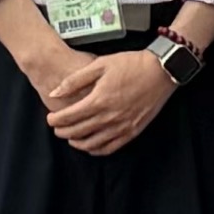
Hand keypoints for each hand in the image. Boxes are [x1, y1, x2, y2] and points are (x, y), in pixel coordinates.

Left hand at [52, 43, 172, 158]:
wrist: (163, 69)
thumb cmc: (132, 64)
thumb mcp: (100, 64)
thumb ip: (74, 80)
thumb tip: (54, 93)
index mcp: (98, 100)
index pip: (67, 118)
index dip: (54, 120)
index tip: (50, 118)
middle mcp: (109, 117)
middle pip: (76, 132)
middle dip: (62, 132)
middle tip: (57, 128)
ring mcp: (122, 126)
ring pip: (91, 143)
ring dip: (76, 143)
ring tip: (71, 137)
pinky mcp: (133, 130)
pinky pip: (110, 147)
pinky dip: (96, 149)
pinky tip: (91, 145)